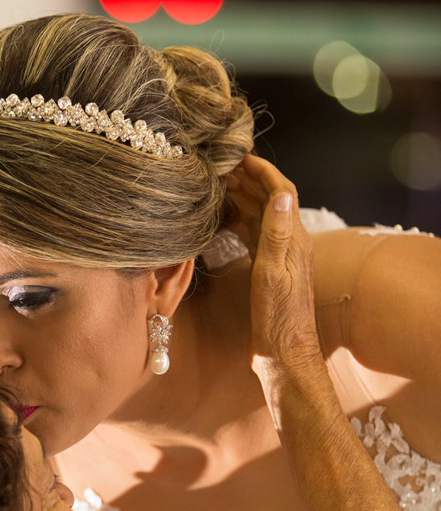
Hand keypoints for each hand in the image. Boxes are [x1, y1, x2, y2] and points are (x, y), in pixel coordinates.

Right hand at [226, 156, 321, 374]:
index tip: (240, 156)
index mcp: (294, 240)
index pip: (282, 192)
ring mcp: (280, 258)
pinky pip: (254, 237)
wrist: (283, 355)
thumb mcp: (273, 274)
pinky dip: (238, 223)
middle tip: (221, 167)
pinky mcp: (269, 272)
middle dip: (248, 180)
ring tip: (217, 187)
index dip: (263, 171)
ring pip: (261, 217)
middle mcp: (290, 244)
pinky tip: (222, 222)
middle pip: (271, 201)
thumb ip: (276, 234)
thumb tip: (281, 193)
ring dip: (242, 199)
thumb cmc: (278, 319)